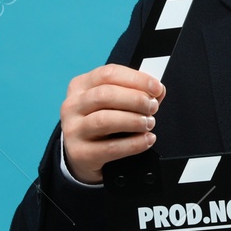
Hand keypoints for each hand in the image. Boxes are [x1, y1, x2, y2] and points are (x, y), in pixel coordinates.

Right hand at [59, 64, 165, 183]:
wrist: (81, 156)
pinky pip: (111, 148)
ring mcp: (73, 130)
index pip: (108, 74)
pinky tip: (147, 140)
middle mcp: (72, 105)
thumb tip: (158, 91)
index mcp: (80, 86)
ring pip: (105, 120)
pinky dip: (134, 144)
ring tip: (149, 123)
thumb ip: (134, 93)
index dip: (137, 79)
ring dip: (134, 120)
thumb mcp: (111, 103)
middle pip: (105, 95)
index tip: (157, 88)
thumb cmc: (100, 123)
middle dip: (136, 99)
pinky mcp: (80, 153)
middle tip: (153, 107)